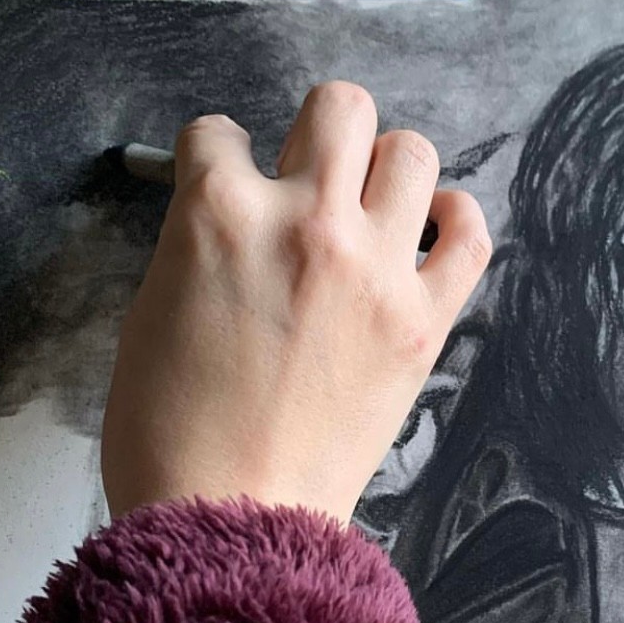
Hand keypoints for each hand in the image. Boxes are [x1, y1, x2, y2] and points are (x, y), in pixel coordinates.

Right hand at [101, 83, 491, 523]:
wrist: (232, 514)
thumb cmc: (168, 427)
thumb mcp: (153, 308)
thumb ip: (199, 240)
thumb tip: (235, 215)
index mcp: (219, 215)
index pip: (217, 134)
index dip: (215, 154)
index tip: (224, 180)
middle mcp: (307, 222)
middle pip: (339, 108)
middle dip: (317, 132)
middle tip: (308, 178)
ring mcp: (376, 269)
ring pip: (412, 151)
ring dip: (385, 169)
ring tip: (368, 209)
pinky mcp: (424, 320)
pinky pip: (470, 234)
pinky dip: (455, 221)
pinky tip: (429, 232)